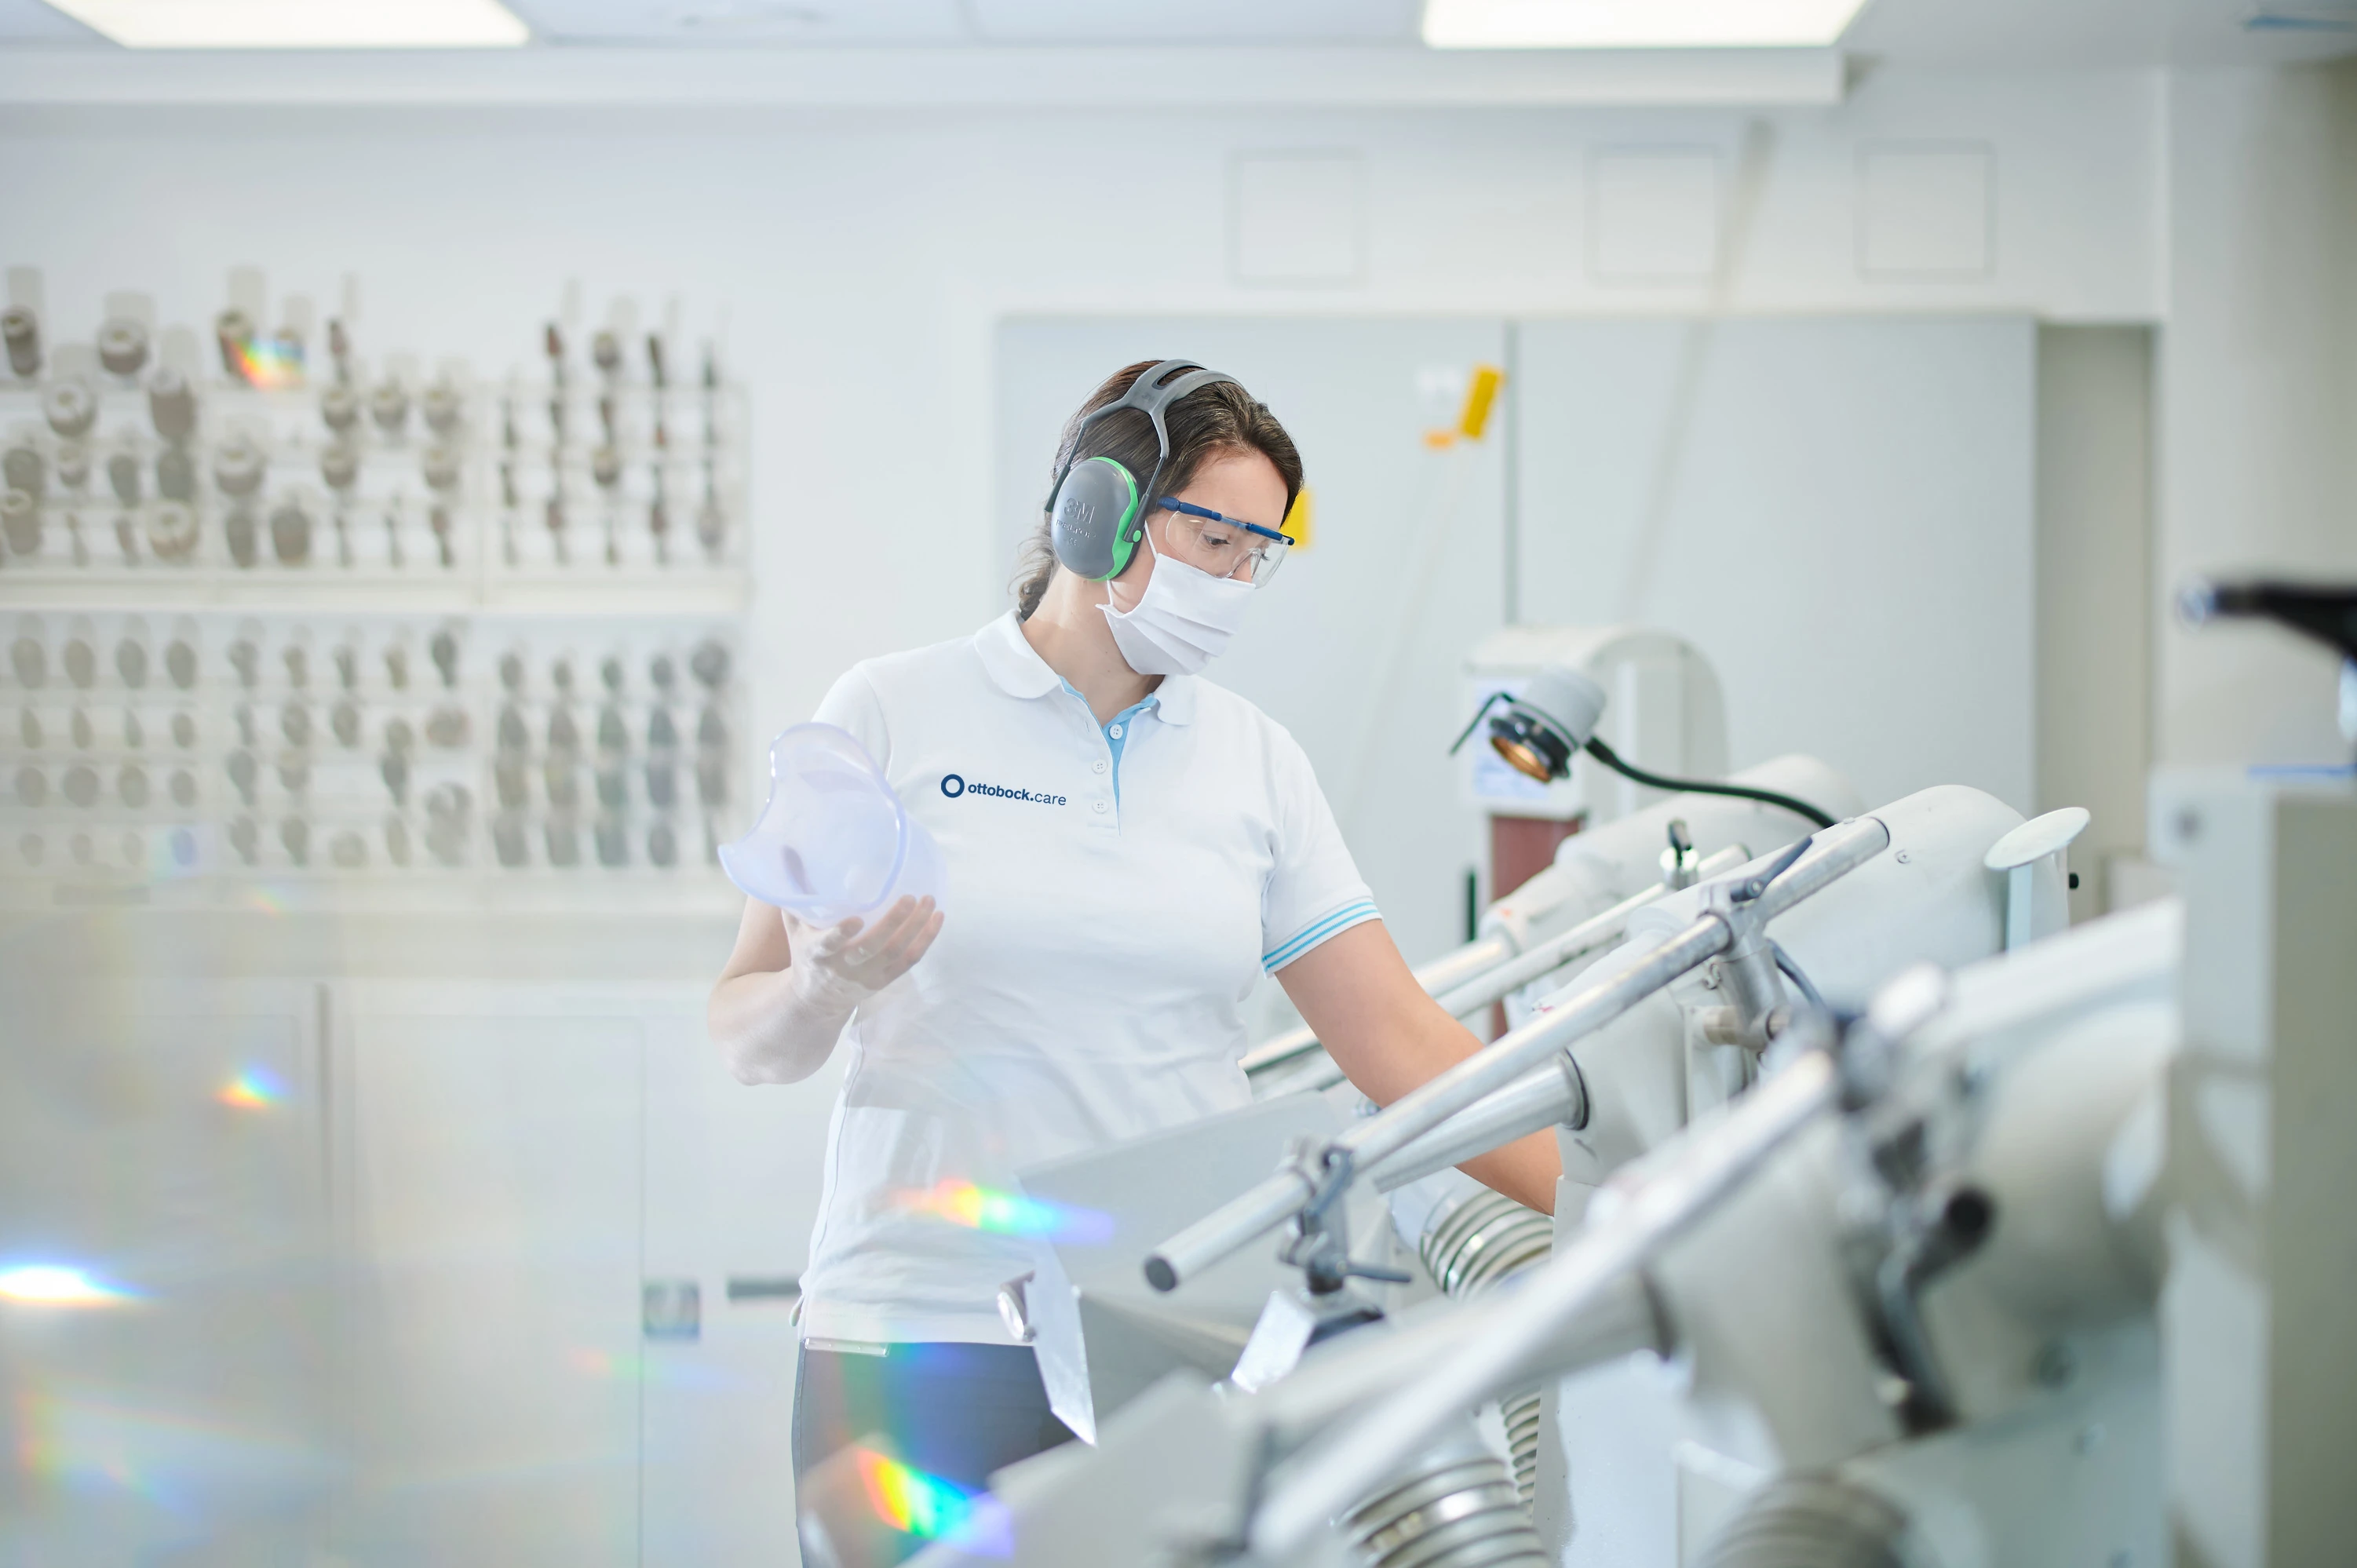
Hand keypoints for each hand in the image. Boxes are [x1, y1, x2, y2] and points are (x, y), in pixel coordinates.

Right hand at [783, 895, 942, 1011]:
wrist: (816, 1001)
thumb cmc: (805, 952)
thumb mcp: (794, 925)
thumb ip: (793, 890)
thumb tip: (787, 850)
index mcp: (816, 954)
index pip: (828, 945)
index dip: (842, 934)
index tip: (856, 919)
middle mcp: (843, 968)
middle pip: (871, 949)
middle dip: (892, 924)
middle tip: (910, 897)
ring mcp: (866, 977)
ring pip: (895, 954)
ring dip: (916, 929)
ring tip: (930, 902)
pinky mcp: (884, 981)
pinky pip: (909, 962)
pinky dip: (925, 941)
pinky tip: (937, 919)